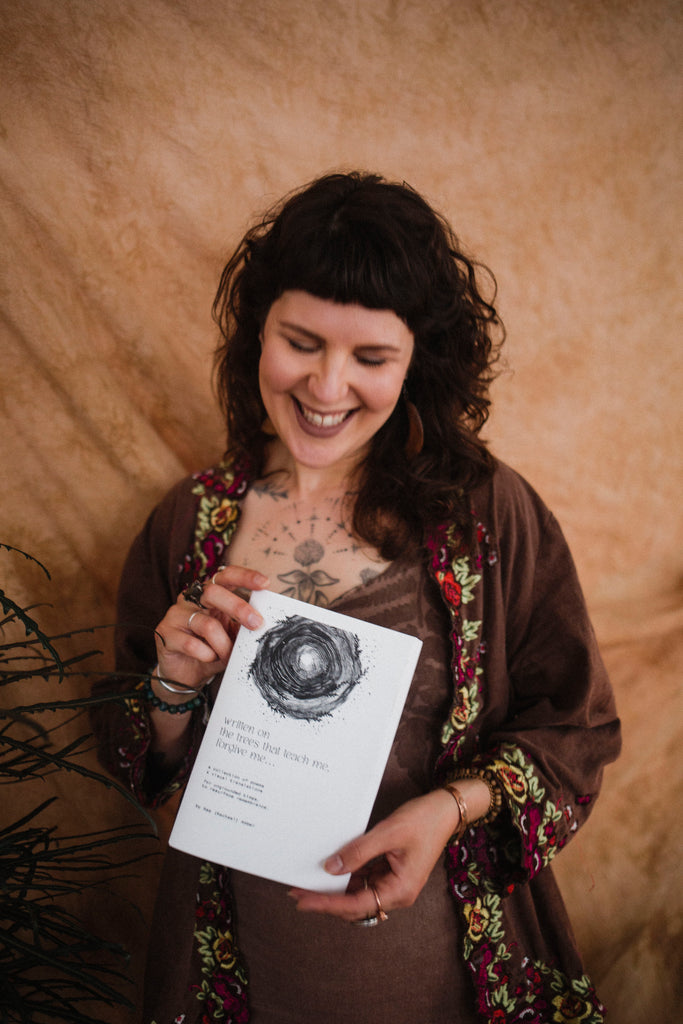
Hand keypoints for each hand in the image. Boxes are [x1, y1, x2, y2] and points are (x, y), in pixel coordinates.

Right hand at [154, 565, 269, 692]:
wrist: (184, 675)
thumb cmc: (211, 649)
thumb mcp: (231, 635)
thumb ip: (243, 626)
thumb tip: (264, 621)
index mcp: (208, 593)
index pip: (224, 575)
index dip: (244, 576)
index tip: (265, 583)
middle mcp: (190, 599)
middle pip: (212, 592)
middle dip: (238, 607)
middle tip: (257, 624)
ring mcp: (175, 615)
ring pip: (206, 624)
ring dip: (224, 644)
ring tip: (228, 655)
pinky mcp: (165, 634)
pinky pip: (192, 644)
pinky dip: (207, 655)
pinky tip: (209, 659)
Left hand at [288, 788, 460, 922]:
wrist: (445, 810)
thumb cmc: (423, 820)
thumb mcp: (387, 833)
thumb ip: (358, 852)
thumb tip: (331, 868)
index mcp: (400, 890)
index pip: (355, 905)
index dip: (327, 904)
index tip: (303, 901)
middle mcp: (397, 893)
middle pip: (354, 905)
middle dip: (326, 899)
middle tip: (297, 890)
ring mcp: (394, 884)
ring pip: (357, 894)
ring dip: (335, 889)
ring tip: (308, 881)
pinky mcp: (391, 873)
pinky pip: (364, 880)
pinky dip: (347, 876)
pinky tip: (331, 869)